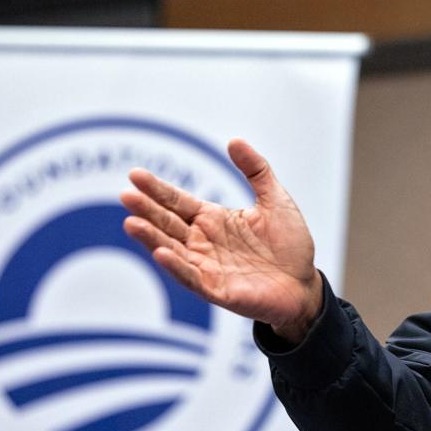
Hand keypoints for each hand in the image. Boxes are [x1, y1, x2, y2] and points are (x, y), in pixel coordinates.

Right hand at [119, 138, 322, 342]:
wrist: (305, 283)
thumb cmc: (289, 243)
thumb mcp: (274, 199)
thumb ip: (256, 170)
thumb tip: (234, 140)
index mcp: (213, 219)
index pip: (178, 201)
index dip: (157, 189)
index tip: (135, 175)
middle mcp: (204, 241)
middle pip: (168, 223)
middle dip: (147, 210)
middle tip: (126, 195)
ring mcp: (207, 266)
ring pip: (172, 250)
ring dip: (152, 238)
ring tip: (131, 222)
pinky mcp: (217, 290)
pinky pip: (192, 277)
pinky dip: (176, 266)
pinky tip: (161, 253)